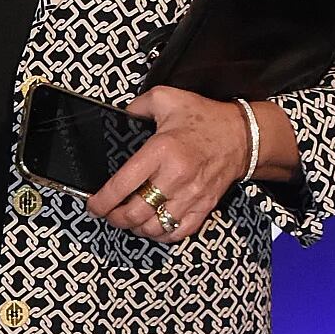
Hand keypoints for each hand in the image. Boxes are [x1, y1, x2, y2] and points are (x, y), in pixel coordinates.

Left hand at [89, 86, 251, 245]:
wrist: (242, 135)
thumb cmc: (204, 118)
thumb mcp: (167, 99)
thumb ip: (138, 106)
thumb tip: (121, 116)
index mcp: (161, 151)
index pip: (123, 185)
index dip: (101, 201)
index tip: (93, 205)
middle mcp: (175, 177)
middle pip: (135, 213)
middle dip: (114, 218)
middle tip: (108, 214)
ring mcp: (191, 195)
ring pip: (154, 227)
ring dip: (135, 228)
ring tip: (128, 219)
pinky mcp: (204, 207)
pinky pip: (178, 232)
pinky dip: (161, 235)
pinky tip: (152, 226)